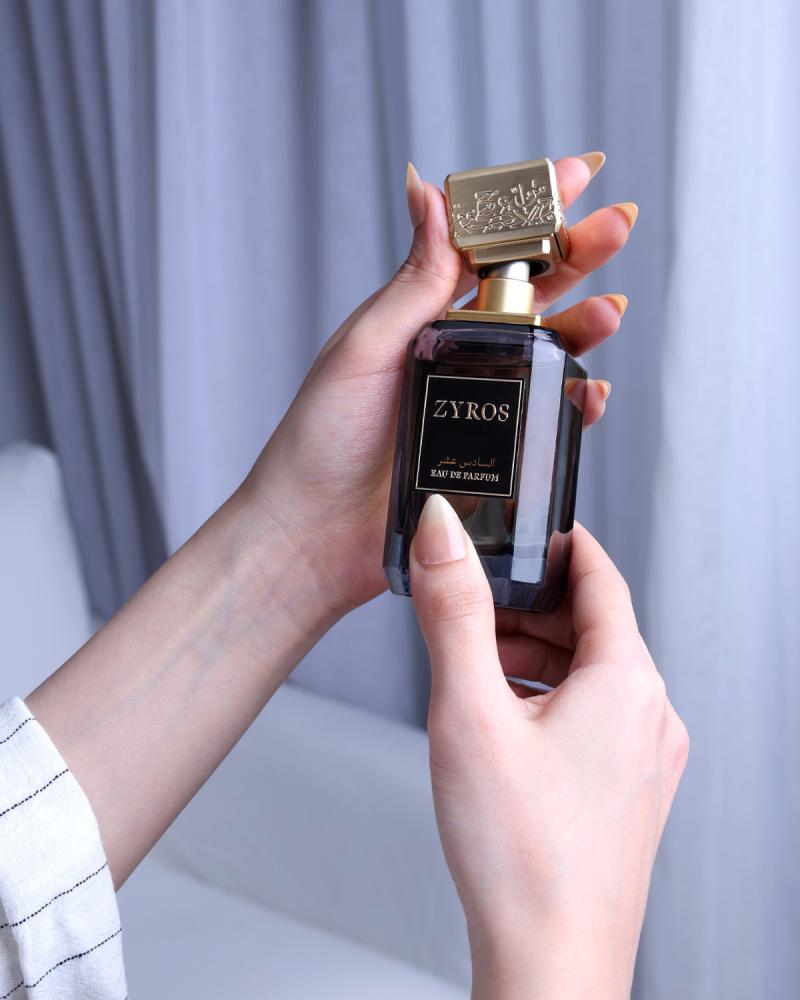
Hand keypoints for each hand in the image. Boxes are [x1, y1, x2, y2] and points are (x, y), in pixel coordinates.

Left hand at [243, 155, 635, 616]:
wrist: (314, 534)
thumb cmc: (321, 440)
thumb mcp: (365, 347)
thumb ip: (412, 279)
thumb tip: (428, 189)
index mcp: (422, 314)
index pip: (486, 249)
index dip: (532, 210)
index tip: (576, 173)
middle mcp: (454, 349)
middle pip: (532, 291)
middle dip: (580, 253)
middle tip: (619, 223)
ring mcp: (476, 398)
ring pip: (548, 349)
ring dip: (586, 325)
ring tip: (611, 310)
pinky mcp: (490, 450)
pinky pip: (545, 416)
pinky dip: (574, 401)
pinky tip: (591, 390)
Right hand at [409, 494, 688, 999]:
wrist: (550, 964)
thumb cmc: (519, 853)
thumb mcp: (469, 709)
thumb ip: (456, 611)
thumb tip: (445, 533)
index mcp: (628, 682)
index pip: (602, 576)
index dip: (561, 544)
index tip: (528, 527)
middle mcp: (651, 716)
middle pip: (594, 628)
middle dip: (532, 608)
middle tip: (476, 607)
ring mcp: (647, 759)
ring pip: (592, 675)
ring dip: (536, 656)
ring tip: (478, 668)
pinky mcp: (631, 792)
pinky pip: (595, 718)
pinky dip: (550, 700)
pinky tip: (504, 723)